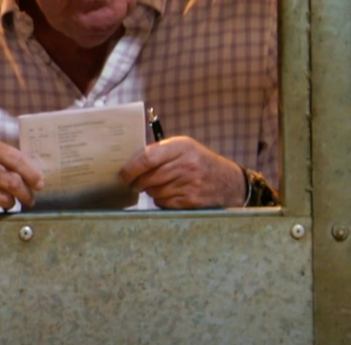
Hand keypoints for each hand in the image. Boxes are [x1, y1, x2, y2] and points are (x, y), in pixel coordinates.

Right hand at [0, 138, 43, 217]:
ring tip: (4, 202)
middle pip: (12, 181)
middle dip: (26, 193)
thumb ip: (4, 161)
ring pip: (4, 198)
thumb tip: (36, 175)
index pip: (15, 158)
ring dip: (9, 203)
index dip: (31, 173)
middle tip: (30, 200)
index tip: (40, 184)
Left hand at [118, 136, 246, 208]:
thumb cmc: (199, 162)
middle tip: (133, 183)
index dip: (130, 168)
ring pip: (154, 192)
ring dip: (150, 191)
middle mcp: (187, 165)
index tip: (122, 175)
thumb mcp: (184, 147)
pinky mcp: (191, 201)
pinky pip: (164, 203)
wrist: (229, 182)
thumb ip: (160, 151)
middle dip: (136, 182)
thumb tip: (129, 161)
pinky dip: (161, 200)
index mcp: (182, 146)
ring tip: (157, 186)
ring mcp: (190, 184)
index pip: (148, 157)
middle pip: (148, 178)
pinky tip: (169, 194)